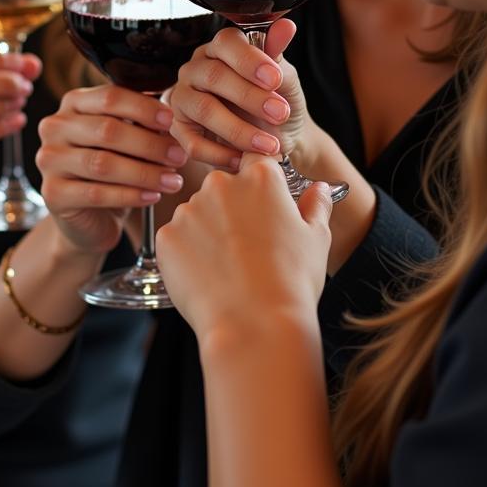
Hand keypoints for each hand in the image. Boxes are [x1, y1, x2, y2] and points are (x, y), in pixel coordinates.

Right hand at [38, 85, 186, 253]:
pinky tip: (153, 196)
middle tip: (179, 156)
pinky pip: (96, 193)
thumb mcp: (127, 140)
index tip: (171, 121)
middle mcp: (55, 127)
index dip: (144, 108)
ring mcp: (49, 160)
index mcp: (73, 103)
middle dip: (149, 144)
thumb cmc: (113, 168)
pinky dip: (130, 195)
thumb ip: (141, 124)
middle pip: (107, 130)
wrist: (91, 217)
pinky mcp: (52, 193)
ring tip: (173, 181)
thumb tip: (169, 119)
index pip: (110, 97)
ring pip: (102, 163)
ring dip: (144, 172)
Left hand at [157, 153, 332, 342]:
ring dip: (208, 233)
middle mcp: (220, 184)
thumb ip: (316, 206)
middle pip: (223, 189)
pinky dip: (187, 255)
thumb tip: (320, 188)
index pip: (255, 161)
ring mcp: (189, 209)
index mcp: (260, 177)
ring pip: (197, 214)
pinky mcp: (166, 236)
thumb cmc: (291, 282)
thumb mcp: (316, 239)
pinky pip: (177, 239)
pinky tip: (207, 278)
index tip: (263, 205)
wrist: (254, 325)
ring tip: (228, 268)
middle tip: (248, 248)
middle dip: (232, 211)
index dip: (260, 183)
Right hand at [169, 21, 311, 168]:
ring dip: (239, 130)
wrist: (276, 140)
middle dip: (250, 97)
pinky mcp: (179, 129)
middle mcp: (196, 68)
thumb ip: (278, 55)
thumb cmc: (277, 103)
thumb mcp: (284, 80)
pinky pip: (192, 142)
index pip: (227, 43)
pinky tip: (244, 159)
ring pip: (203, 109)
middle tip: (281, 114)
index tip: (276, 79)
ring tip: (269, 145)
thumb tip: (286, 26)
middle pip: (214, 76)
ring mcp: (184, 98)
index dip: (250, 60)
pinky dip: (221, 154)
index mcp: (221, 48)